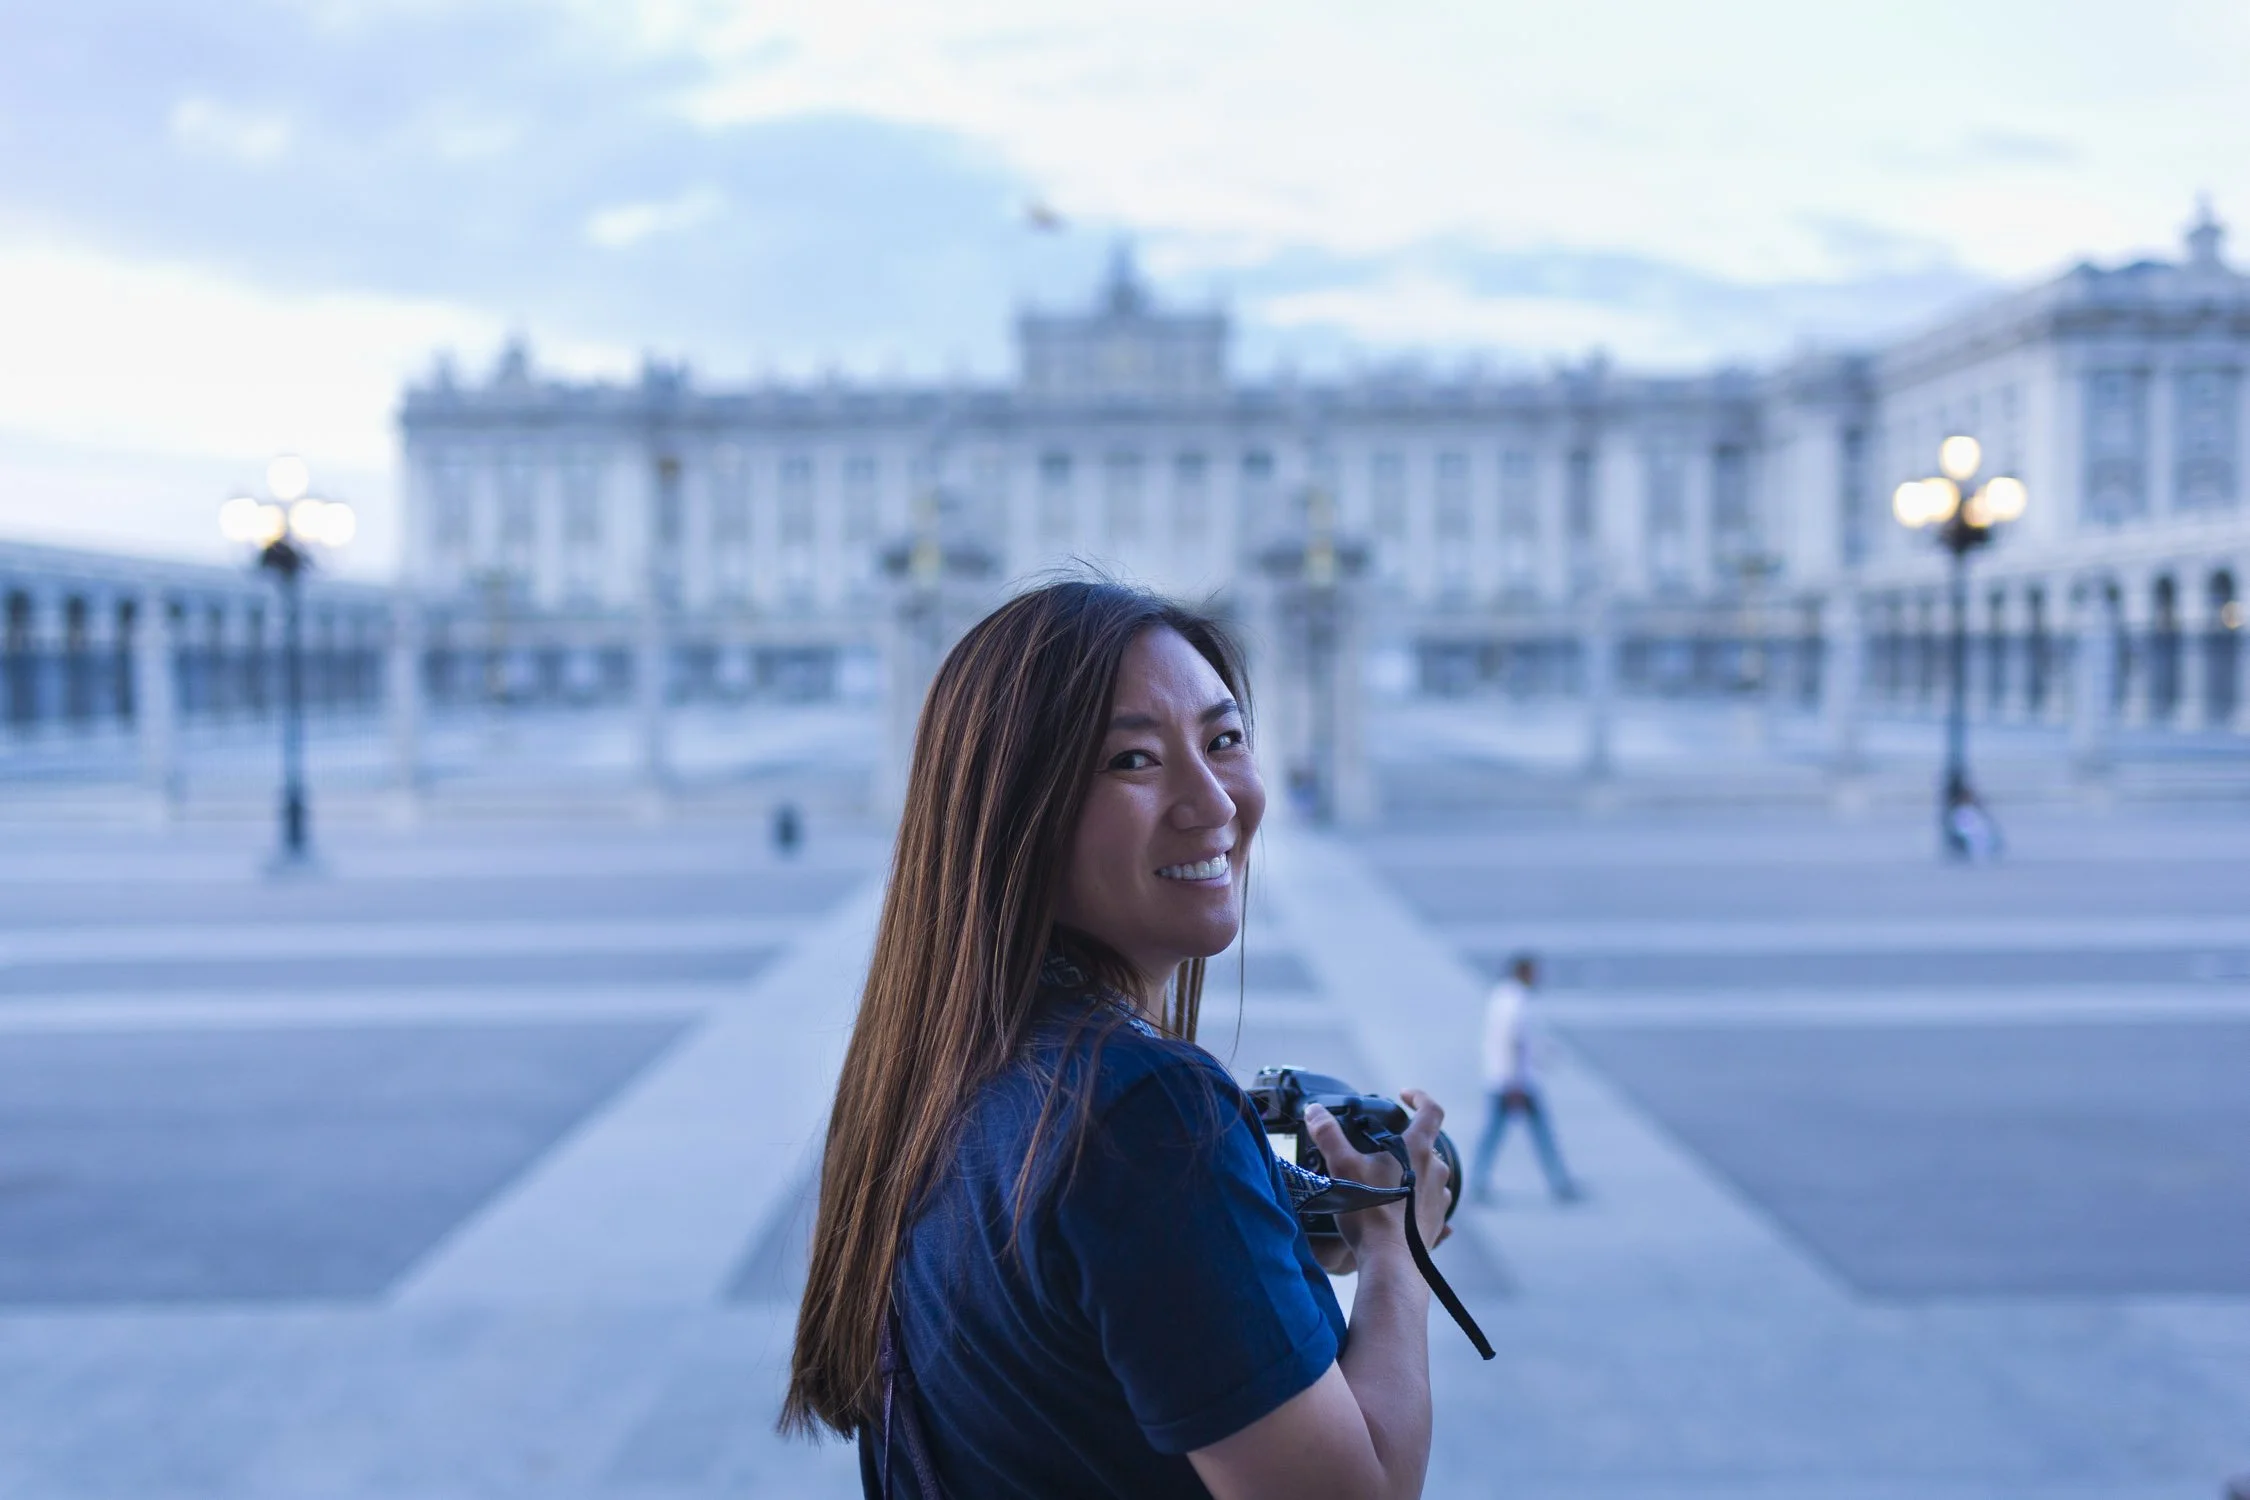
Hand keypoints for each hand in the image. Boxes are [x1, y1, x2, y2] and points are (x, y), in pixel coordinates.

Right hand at [1303, 1090, 1449, 1265]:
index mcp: (1418, 1149)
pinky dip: (1418, 1201)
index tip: (1404, 1096)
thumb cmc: (1369, 1213)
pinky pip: (1432, 1205)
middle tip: (1382, 1148)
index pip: (1431, 1110)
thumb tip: (1314, 1111)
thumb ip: (1328, 1134)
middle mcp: (1436, 1171)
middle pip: (1429, 1145)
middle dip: (1408, 1142)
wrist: (1389, 1262)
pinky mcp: (1436, 1223)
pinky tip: (1402, 1210)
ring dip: (1415, 1172)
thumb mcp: (1342, 1167)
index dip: (1420, 1097)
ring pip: (1432, 1176)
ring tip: (1388, 1180)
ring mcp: (1439, 1199)